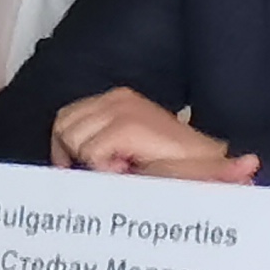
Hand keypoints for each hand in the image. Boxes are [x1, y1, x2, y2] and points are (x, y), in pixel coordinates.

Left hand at [48, 88, 259, 182]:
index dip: (64, 147)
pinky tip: (128, 169)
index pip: (66, 117)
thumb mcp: (127, 148)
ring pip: (73, 139)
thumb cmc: (170, 163)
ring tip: (122, 168)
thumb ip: (99, 145)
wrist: (205, 164)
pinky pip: (91, 152)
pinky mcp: (126, 125)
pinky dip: (104, 168)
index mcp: (115, 100)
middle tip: (106, 170)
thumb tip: (65, 160)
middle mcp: (116, 99)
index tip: (73, 168)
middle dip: (75, 154)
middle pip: (63, 125)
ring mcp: (121, 109)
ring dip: (93, 162)